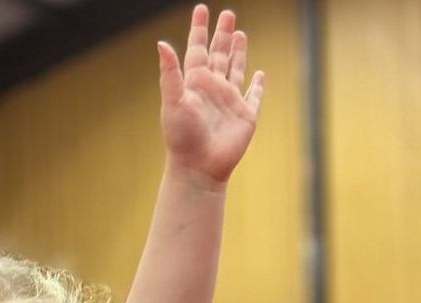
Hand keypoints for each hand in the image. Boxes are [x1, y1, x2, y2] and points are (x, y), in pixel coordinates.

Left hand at [158, 6, 263, 186]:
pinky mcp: (245, 116)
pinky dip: (258, 86)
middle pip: (219, 54)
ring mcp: (229, 102)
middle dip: (222, 34)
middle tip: (227, 14)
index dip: (199, 30)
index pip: (197, 50)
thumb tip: (161, 43)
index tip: (201, 9)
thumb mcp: (173, 102)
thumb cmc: (181, 138)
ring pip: (235, 70)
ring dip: (238, 53)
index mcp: (195, 83)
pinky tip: (260, 74)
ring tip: (240, 34)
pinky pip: (254, 97)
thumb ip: (170, 73)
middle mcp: (212, 89)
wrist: (198, 168)